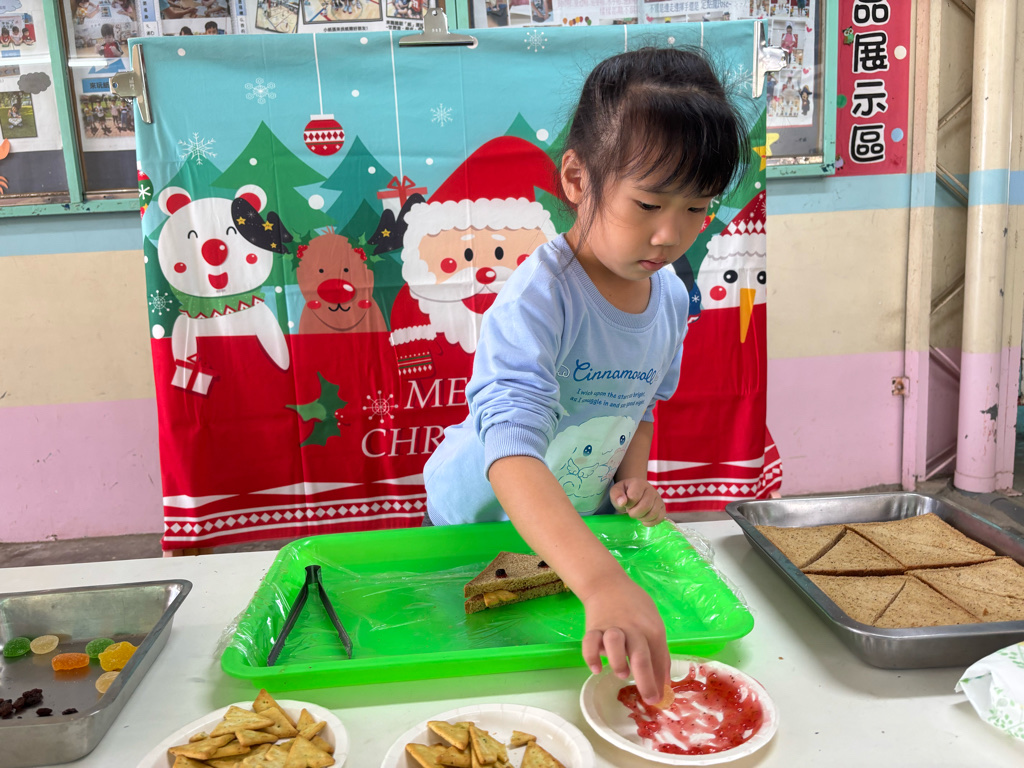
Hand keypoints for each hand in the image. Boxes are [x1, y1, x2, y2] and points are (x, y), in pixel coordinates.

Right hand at [580, 572, 669, 705]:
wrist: (608, 584)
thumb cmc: (635, 607)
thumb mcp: (654, 623)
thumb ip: (659, 650)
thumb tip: (663, 681)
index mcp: (651, 629)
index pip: (659, 658)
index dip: (660, 681)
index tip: (659, 700)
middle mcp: (633, 628)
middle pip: (640, 655)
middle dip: (646, 681)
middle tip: (649, 699)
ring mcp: (612, 627)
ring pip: (615, 644)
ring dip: (618, 662)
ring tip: (622, 674)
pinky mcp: (594, 627)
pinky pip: (590, 642)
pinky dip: (591, 657)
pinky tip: (596, 669)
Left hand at [610, 477, 666, 526]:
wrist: (634, 492)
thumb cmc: (624, 493)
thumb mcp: (616, 491)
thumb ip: (616, 495)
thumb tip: (622, 502)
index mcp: (639, 483)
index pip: (634, 497)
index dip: (628, 504)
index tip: (626, 504)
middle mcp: (651, 489)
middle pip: (645, 506)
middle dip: (634, 513)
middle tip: (630, 511)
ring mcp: (658, 498)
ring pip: (653, 513)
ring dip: (642, 518)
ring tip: (637, 514)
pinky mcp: (662, 507)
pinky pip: (660, 518)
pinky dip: (650, 522)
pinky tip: (644, 520)